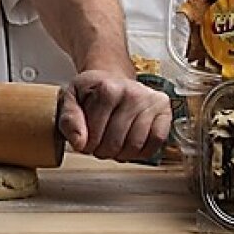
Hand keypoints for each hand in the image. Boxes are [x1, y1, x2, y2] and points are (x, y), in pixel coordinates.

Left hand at [57, 70, 171, 161]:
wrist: (112, 79)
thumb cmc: (91, 92)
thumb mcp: (70, 99)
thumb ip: (69, 119)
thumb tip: (79, 142)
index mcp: (107, 88)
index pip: (94, 135)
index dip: (86, 145)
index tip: (85, 140)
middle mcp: (133, 92)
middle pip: (115, 143)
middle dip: (102, 151)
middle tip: (98, 144)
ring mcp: (151, 101)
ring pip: (135, 146)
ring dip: (121, 154)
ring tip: (112, 145)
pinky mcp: (164, 111)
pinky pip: (156, 142)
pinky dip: (142, 151)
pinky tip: (130, 145)